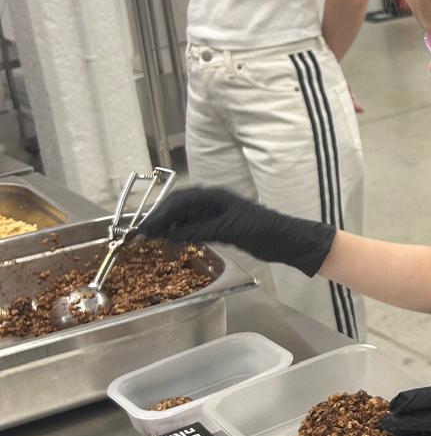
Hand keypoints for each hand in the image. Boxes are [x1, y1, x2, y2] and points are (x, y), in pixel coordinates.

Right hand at [138, 185, 334, 277]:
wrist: (283, 239)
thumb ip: (197, 230)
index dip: (158, 214)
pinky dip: (180, 231)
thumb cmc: (259, 229)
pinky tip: (172, 241)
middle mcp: (211, 200)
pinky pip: (193, 225)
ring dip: (168, 225)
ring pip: (184, 215)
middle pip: (178, 206)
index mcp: (212, 195)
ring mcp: (215, 212)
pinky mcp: (219, 225)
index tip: (143, 227)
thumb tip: (169, 235)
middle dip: (159, 218)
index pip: (178, 201)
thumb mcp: (226, 229)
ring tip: (152, 238)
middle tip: (142, 234)